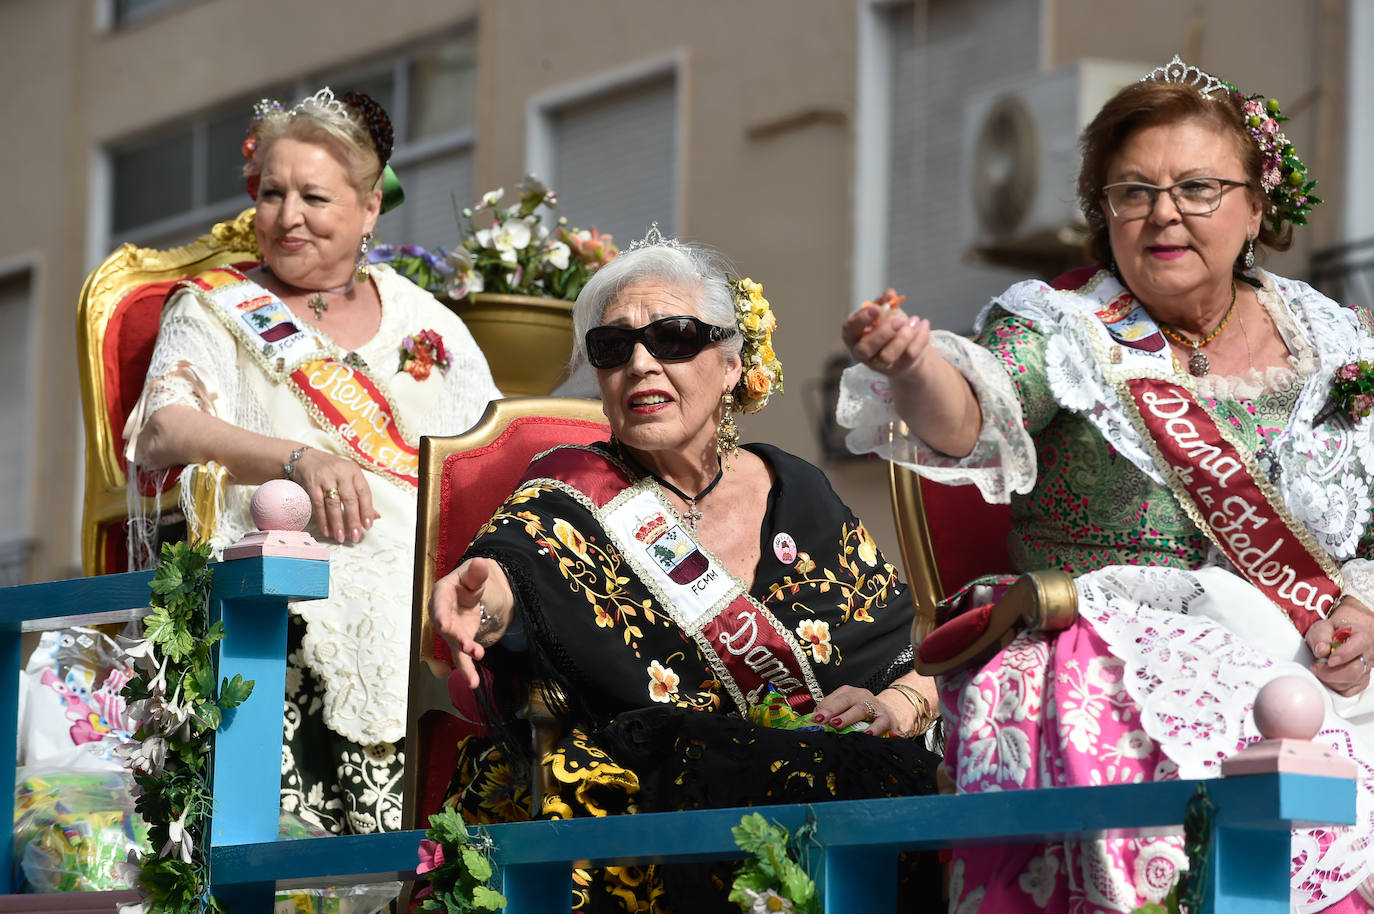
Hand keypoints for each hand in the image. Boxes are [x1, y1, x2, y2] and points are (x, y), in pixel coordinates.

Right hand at [292, 447, 379, 543]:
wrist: (304, 458)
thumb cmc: (331, 470)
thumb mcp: (348, 477)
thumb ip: (361, 496)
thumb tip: (376, 516)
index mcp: (354, 471)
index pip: (364, 492)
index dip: (367, 510)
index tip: (368, 526)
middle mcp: (341, 472)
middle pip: (350, 499)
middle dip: (353, 520)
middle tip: (355, 536)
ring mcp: (325, 477)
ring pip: (333, 503)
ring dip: (337, 523)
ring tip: (340, 537)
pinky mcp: (312, 484)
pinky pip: (318, 505)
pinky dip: (323, 519)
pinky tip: (326, 530)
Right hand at [430, 557, 508, 689]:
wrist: (471, 592)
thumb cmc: (469, 580)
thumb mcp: (474, 575)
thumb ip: (477, 572)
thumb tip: (479, 562)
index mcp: (442, 594)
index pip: (439, 604)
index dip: (441, 614)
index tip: (443, 624)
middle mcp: (442, 614)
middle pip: (446, 628)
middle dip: (456, 638)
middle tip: (468, 647)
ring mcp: (450, 630)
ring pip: (454, 645)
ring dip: (464, 657)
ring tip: (474, 670)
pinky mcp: (459, 641)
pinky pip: (461, 657)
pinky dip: (467, 670)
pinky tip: (474, 684)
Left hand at [811, 685, 898, 734]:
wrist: (889, 712)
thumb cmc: (861, 713)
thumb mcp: (845, 710)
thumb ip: (830, 714)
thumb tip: (812, 722)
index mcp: (848, 693)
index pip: (833, 698)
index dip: (823, 707)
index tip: (813, 718)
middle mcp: (860, 696)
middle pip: (845, 700)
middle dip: (831, 709)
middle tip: (820, 719)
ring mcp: (874, 706)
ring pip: (860, 709)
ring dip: (848, 717)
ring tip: (837, 725)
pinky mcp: (886, 718)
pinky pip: (880, 722)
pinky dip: (874, 728)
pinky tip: (867, 734)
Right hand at [842, 289, 931, 376]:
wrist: (909, 347)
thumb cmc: (891, 328)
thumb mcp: (887, 313)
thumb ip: (886, 303)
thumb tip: (889, 294)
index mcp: (853, 336)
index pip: (849, 329)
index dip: (861, 319)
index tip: (876, 309)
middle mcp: (861, 353)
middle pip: (866, 348)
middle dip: (883, 332)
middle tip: (898, 320)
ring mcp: (879, 364)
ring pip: (887, 356)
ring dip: (903, 337)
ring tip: (915, 320)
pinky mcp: (898, 369)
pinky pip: (908, 355)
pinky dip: (920, 337)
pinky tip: (924, 324)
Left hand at [1306, 600, 1372, 695]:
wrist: (1340, 639)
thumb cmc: (1332, 633)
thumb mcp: (1323, 627)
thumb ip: (1320, 635)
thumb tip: (1321, 649)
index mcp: (1362, 637)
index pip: (1359, 646)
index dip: (1343, 655)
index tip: (1328, 660)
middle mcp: (1367, 655)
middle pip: (1355, 670)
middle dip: (1330, 672)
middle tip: (1316, 666)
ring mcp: (1365, 670)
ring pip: (1350, 683)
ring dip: (1329, 679)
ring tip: (1319, 669)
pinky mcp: (1360, 682)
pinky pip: (1347, 691)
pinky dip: (1333, 686)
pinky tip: (1326, 677)